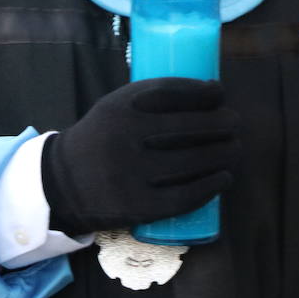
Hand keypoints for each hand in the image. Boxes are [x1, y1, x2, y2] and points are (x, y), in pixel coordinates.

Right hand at [40, 78, 240, 236]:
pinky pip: (185, 196)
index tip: (219, 92)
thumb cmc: (102, 138)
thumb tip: (211, 91)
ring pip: (192, 162)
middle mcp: (125, 138)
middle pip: (188, 127)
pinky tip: (224, 178)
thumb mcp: (115, 107)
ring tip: (235, 150)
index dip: (201, 91)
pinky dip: (211, 187)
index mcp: (119, 109)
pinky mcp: (139, 206)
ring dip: (223, 155)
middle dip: (221, 123)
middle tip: (235, 124)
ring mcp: (132, 174)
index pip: (170, 93)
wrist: (63, 183)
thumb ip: (153, 98)